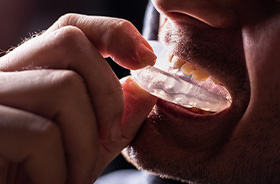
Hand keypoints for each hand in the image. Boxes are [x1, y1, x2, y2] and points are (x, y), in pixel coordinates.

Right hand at [0, 14, 156, 182]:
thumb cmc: (44, 176)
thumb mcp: (90, 145)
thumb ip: (118, 119)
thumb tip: (145, 89)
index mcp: (33, 74)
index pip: (71, 27)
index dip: (113, 32)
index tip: (145, 58)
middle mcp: (6, 74)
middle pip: (70, 42)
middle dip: (107, 93)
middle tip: (110, 137)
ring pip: (63, 86)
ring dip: (85, 144)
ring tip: (74, 175)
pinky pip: (41, 133)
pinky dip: (59, 170)